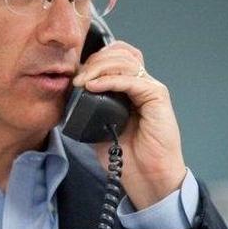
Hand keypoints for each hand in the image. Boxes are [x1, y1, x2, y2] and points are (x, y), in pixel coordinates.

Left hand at [72, 41, 185, 208]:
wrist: (148, 176)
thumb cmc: (128, 157)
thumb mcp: (99, 128)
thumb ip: (90, 109)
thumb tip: (70, 96)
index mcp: (129, 88)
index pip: (114, 56)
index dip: (94, 60)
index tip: (74, 75)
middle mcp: (142, 84)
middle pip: (119, 52)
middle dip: (94, 61)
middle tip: (76, 78)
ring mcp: (150, 88)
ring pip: (124, 61)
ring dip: (99, 68)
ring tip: (82, 82)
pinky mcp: (157, 96)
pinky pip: (132, 79)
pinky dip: (110, 80)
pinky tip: (94, 87)